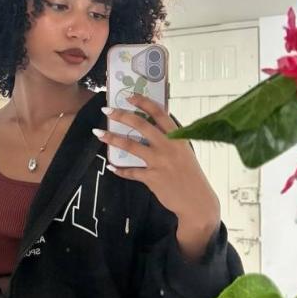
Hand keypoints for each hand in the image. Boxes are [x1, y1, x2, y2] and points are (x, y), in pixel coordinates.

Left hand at [93, 92, 220, 259]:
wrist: (197, 202)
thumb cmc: (190, 174)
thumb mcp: (184, 151)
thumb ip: (169, 139)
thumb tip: (149, 126)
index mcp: (178, 137)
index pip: (159, 113)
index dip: (143, 102)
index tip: (128, 95)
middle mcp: (168, 146)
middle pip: (141, 125)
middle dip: (121, 115)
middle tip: (106, 111)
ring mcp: (159, 162)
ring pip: (131, 145)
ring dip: (112, 139)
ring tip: (98, 134)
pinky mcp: (152, 178)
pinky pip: (131, 171)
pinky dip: (120, 169)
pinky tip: (111, 166)